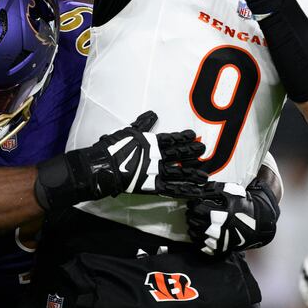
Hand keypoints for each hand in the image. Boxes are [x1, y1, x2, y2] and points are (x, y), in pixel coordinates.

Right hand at [34, 111, 206, 211]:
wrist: (102, 166)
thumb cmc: (111, 148)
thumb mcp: (128, 132)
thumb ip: (142, 124)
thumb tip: (153, 114)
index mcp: (150, 142)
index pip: (170, 138)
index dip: (182, 137)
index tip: (193, 135)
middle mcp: (155, 155)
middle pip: (177, 153)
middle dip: (191, 153)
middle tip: (204, 151)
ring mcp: (154, 170)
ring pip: (178, 171)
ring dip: (192, 173)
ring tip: (205, 174)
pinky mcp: (152, 185)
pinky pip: (171, 189)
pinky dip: (184, 191)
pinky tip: (195, 192)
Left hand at [184, 179, 279, 255]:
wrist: (257, 223)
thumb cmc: (244, 206)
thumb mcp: (233, 192)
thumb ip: (216, 188)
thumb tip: (201, 188)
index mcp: (224, 214)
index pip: (200, 209)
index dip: (194, 205)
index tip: (193, 203)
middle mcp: (221, 229)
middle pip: (196, 222)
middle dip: (191, 215)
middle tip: (191, 211)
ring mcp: (221, 240)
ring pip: (197, 235)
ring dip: (192, 226)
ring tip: (192, 220)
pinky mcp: (220, 248)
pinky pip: (203, 246)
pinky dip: (197, 239)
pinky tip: (196, 232)